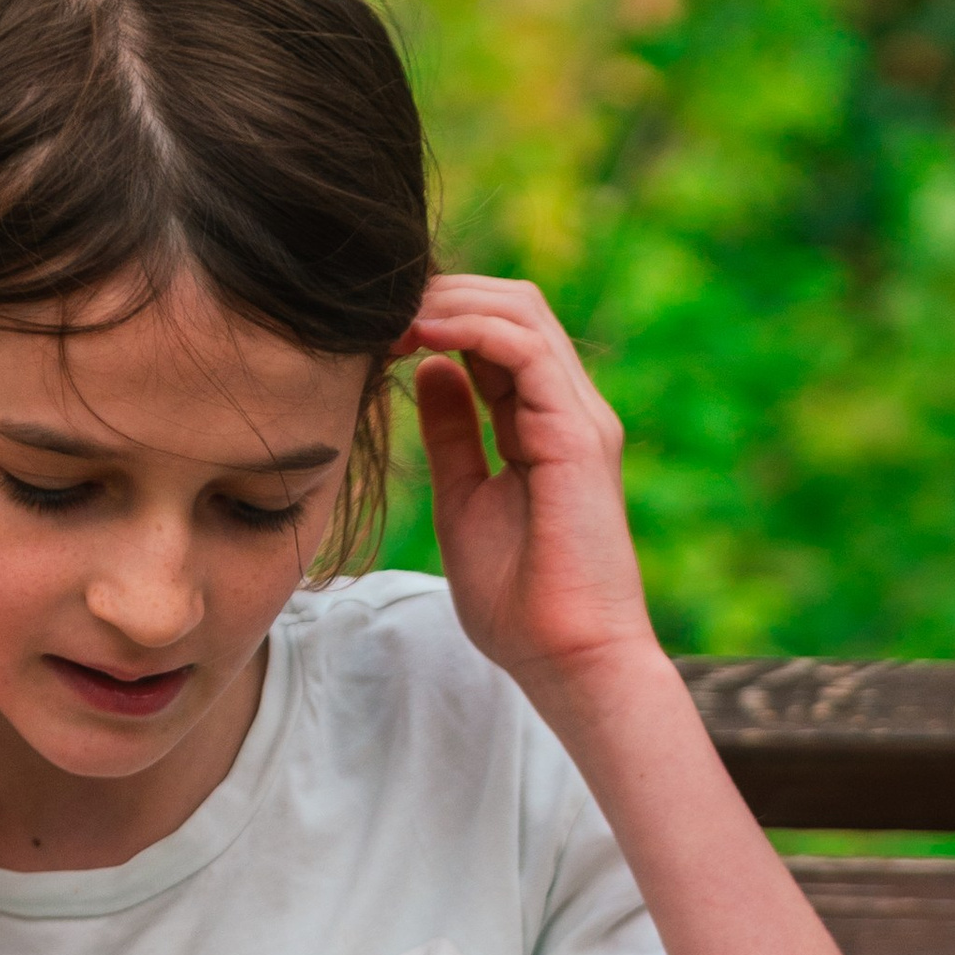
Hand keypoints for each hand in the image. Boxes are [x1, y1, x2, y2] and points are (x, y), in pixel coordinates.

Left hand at [397, 274, 654, 702]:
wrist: (569, 660)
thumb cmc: (522, 603)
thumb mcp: (464, 500)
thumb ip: (453, 433)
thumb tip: (429, 368)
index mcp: (546, 426)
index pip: (498, 335)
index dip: (436, 317)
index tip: (376, 333)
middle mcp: (569, 411)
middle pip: (512, 305)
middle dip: (440, 294)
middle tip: (375, 314)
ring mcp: (579, 417)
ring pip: (520, 310)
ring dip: (448, 302)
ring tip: (390, 321)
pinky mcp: (577, 433)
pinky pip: (524, 348)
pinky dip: (468, 327)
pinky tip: (420, 337)